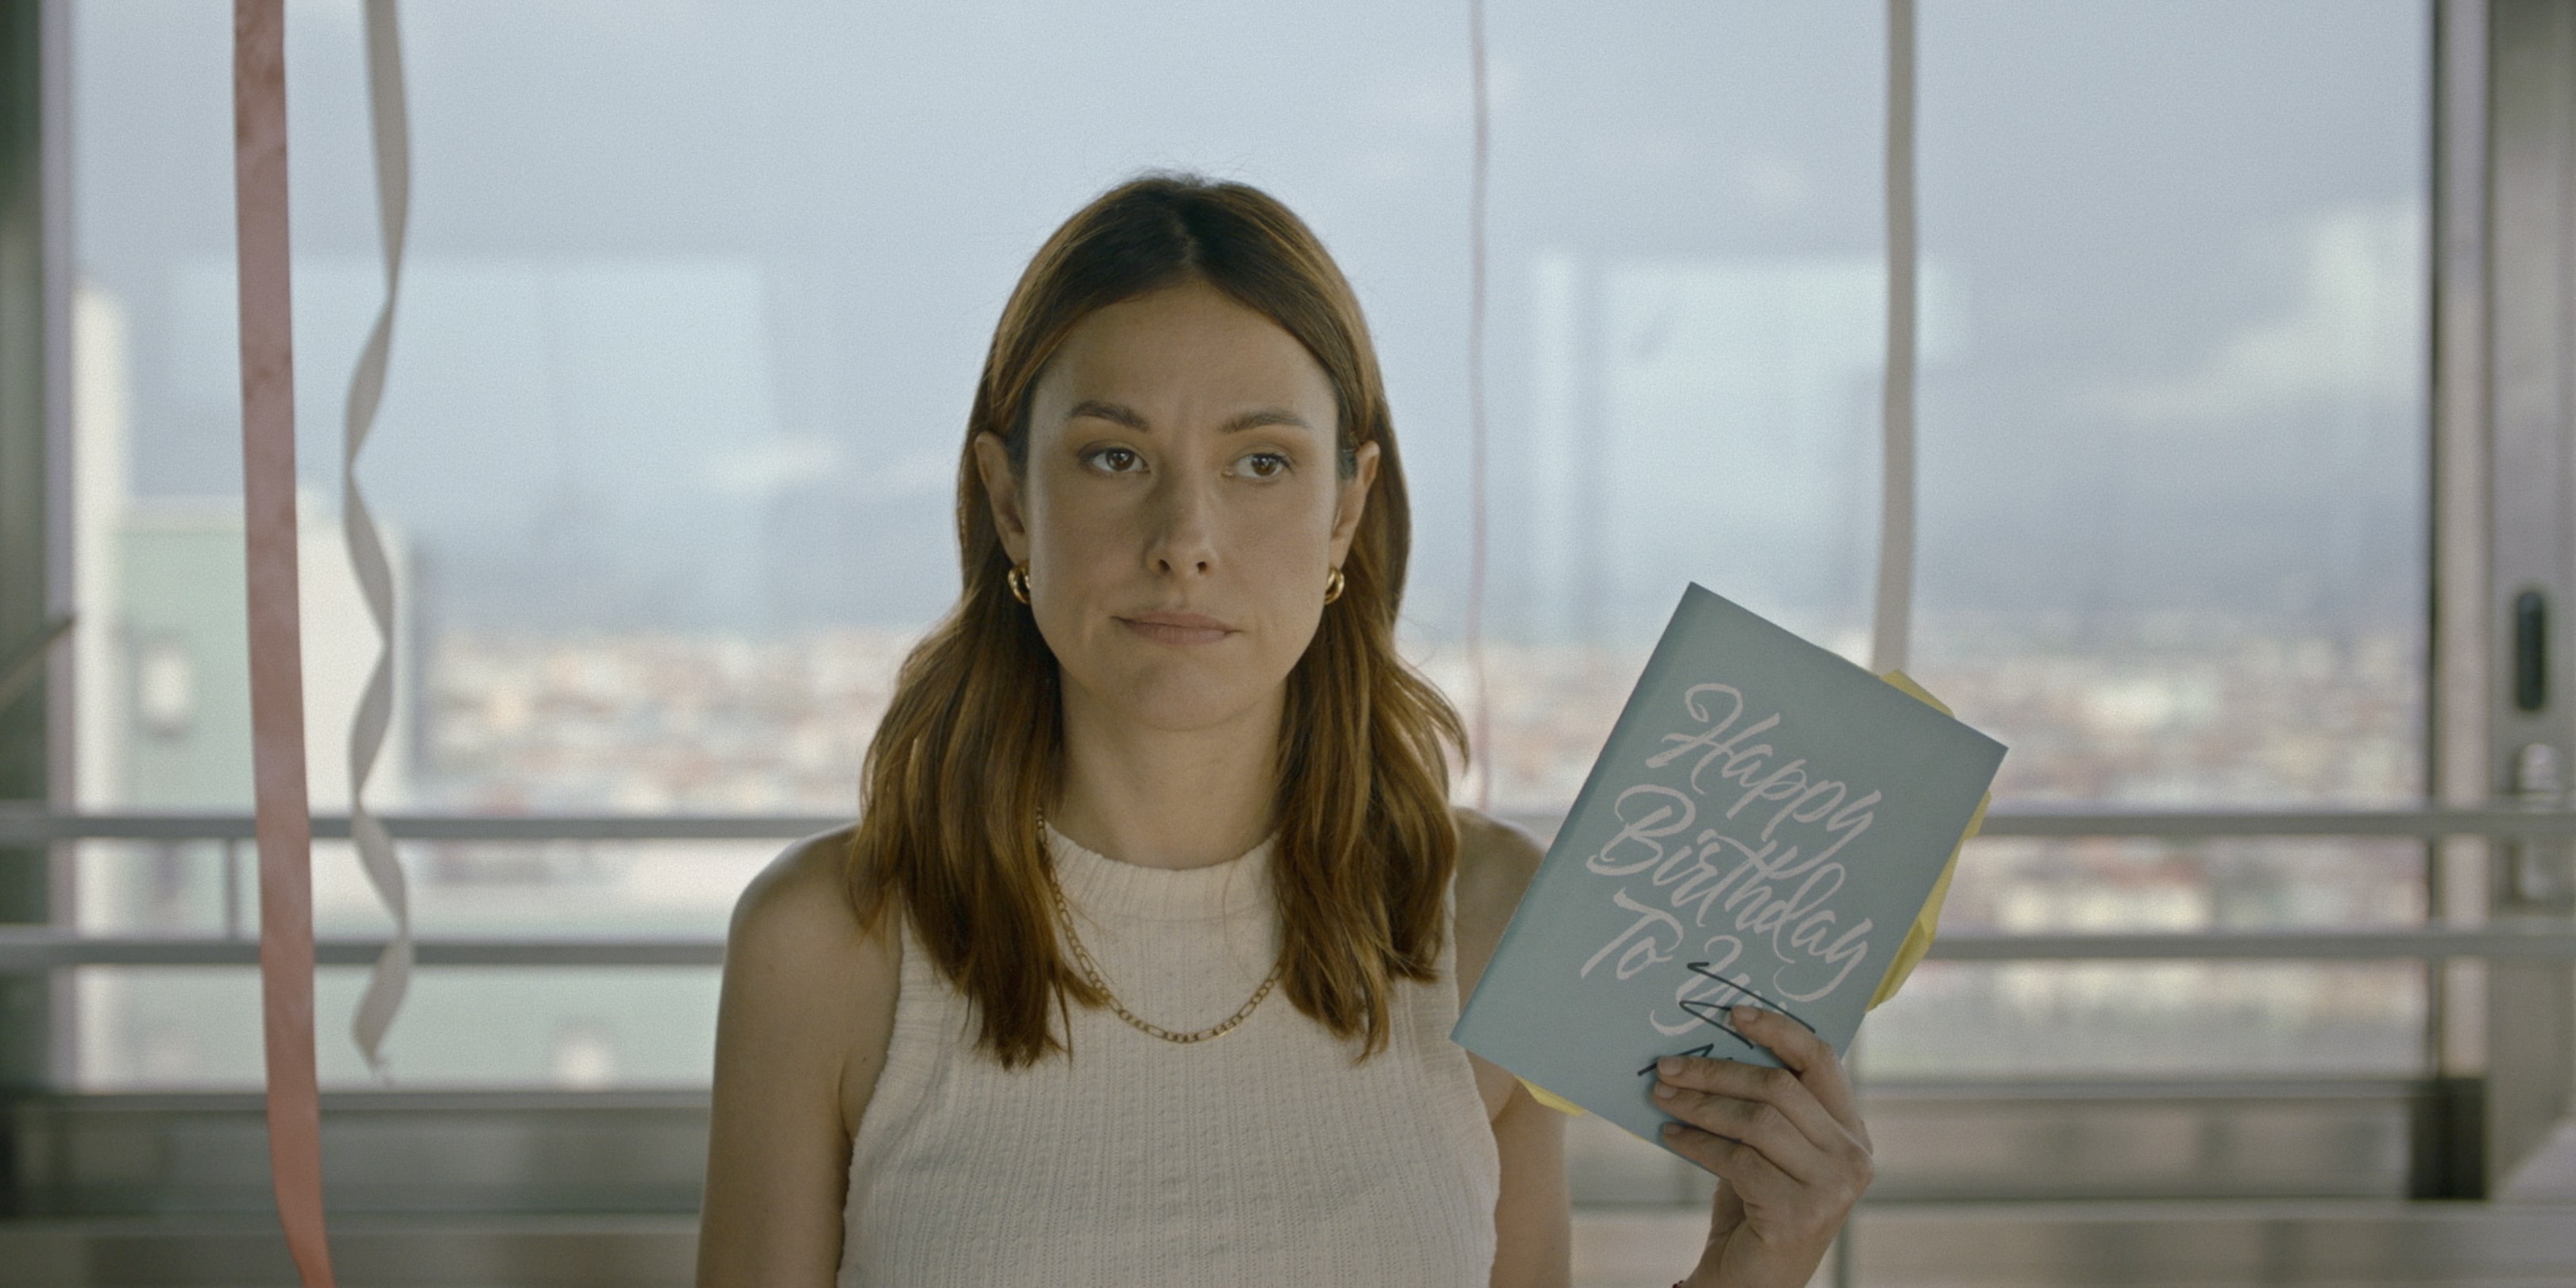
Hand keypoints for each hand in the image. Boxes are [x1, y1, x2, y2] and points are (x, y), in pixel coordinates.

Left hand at [1652, 1005, 1871, 1287]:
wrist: (1752, 1281)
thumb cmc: (1755, 1207)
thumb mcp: (1765, 1148)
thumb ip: (1761, 1105)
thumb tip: (1707, 1048)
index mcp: (1850, 1130)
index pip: (1820, 1060)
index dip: (1777, 1030)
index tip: (1733, 1013)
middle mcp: (1852, 1157)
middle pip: (1780, 1087)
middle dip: (1716, 1071)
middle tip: (1667, 1066)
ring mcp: (1832, 1188)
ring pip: (1758, 1121)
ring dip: (1701, 1105)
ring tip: (1662, 1097)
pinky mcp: (1800, 1213)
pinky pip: (1739, 1160)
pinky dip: (1698, 1143)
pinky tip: (1672, 1136)